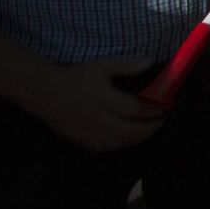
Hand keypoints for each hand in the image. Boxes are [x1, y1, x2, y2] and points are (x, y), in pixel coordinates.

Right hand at [33, 57, 164, 150]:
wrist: (45, 92)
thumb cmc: (76, 76)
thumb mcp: (103, 66)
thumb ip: (127, 65)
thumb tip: (150, 61)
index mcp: (106, 101)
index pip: (136, 110)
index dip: (153, 110)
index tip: (164, 108)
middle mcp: (99, 120)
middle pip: (130, 131)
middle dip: (148, 129)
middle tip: (159, 123)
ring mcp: (89, 133)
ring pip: (118, 142)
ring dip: (136, 139)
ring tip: (147, 132)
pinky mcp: (80, 139)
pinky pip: (103, 147)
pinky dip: (118, 145)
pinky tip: (124, 141)